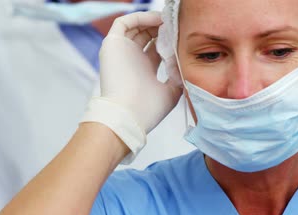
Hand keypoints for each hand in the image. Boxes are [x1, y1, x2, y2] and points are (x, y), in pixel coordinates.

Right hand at [82, 11, 181, 162]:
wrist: (128, 115)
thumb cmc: (148, 109)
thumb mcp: (171, 93)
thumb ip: (178, 78)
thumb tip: (185, 64)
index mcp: (144, 71)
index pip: (156, 49)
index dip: (169, 40)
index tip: (182, 36)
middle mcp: (132, 60)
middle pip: (146, 36)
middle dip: (162, 28)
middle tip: (176, 25)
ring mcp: (121, 51)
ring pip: (135, 27)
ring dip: (151, 21)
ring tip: (168, 20)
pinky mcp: (112, 44)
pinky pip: (123, 23)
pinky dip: (139, 17)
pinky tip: (156, 21)